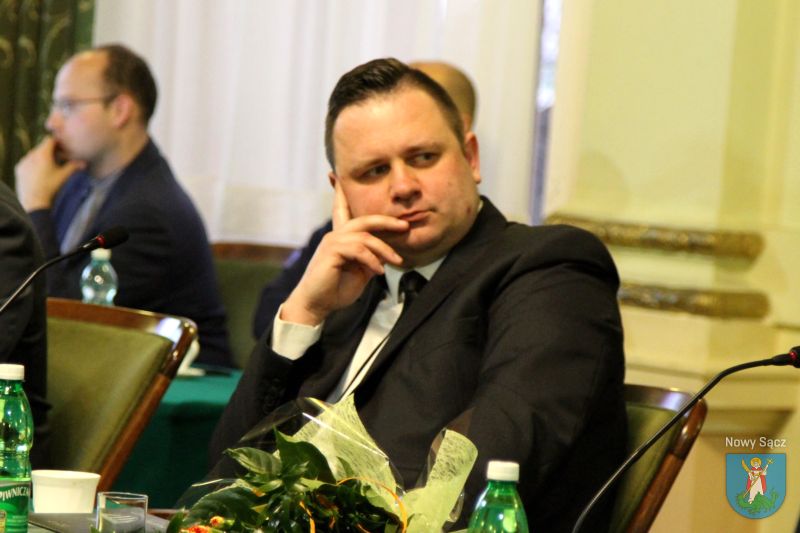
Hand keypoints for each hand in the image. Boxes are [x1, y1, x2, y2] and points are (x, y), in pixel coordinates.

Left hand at [15, 136, 84, 210]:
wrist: (34, 201)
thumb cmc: (51, 187)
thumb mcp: (64, 176)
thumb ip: (73, 167)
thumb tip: (84, 163)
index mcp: (43, 154)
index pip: (50, 140)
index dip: (58, 142)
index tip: (63, 148)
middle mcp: (31, 155)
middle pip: (41, 147)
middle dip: (50, 150)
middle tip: (58, 158)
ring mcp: (23, 161)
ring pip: (33, 154)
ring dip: (41, 157)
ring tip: (49, 166)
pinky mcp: (18, 169)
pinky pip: (27, 161)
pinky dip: (33, 163)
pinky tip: (39, 173)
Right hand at [281, 181, 407, 324]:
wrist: (316, 304)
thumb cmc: (336, 289)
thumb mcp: (360, 272)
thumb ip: (370, 259)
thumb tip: (385, 255)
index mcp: (341, 238)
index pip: (342, 210)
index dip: (340, 192)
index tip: (335, 174)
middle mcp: (335, 235)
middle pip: (363, 219)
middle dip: (386, 220)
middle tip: (404, 225)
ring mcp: (332, 241)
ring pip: (365, 236)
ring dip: (384, 249)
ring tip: (396, 262)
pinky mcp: (331, 251)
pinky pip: (358, 249)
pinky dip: (372, 259)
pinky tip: (378, 271)